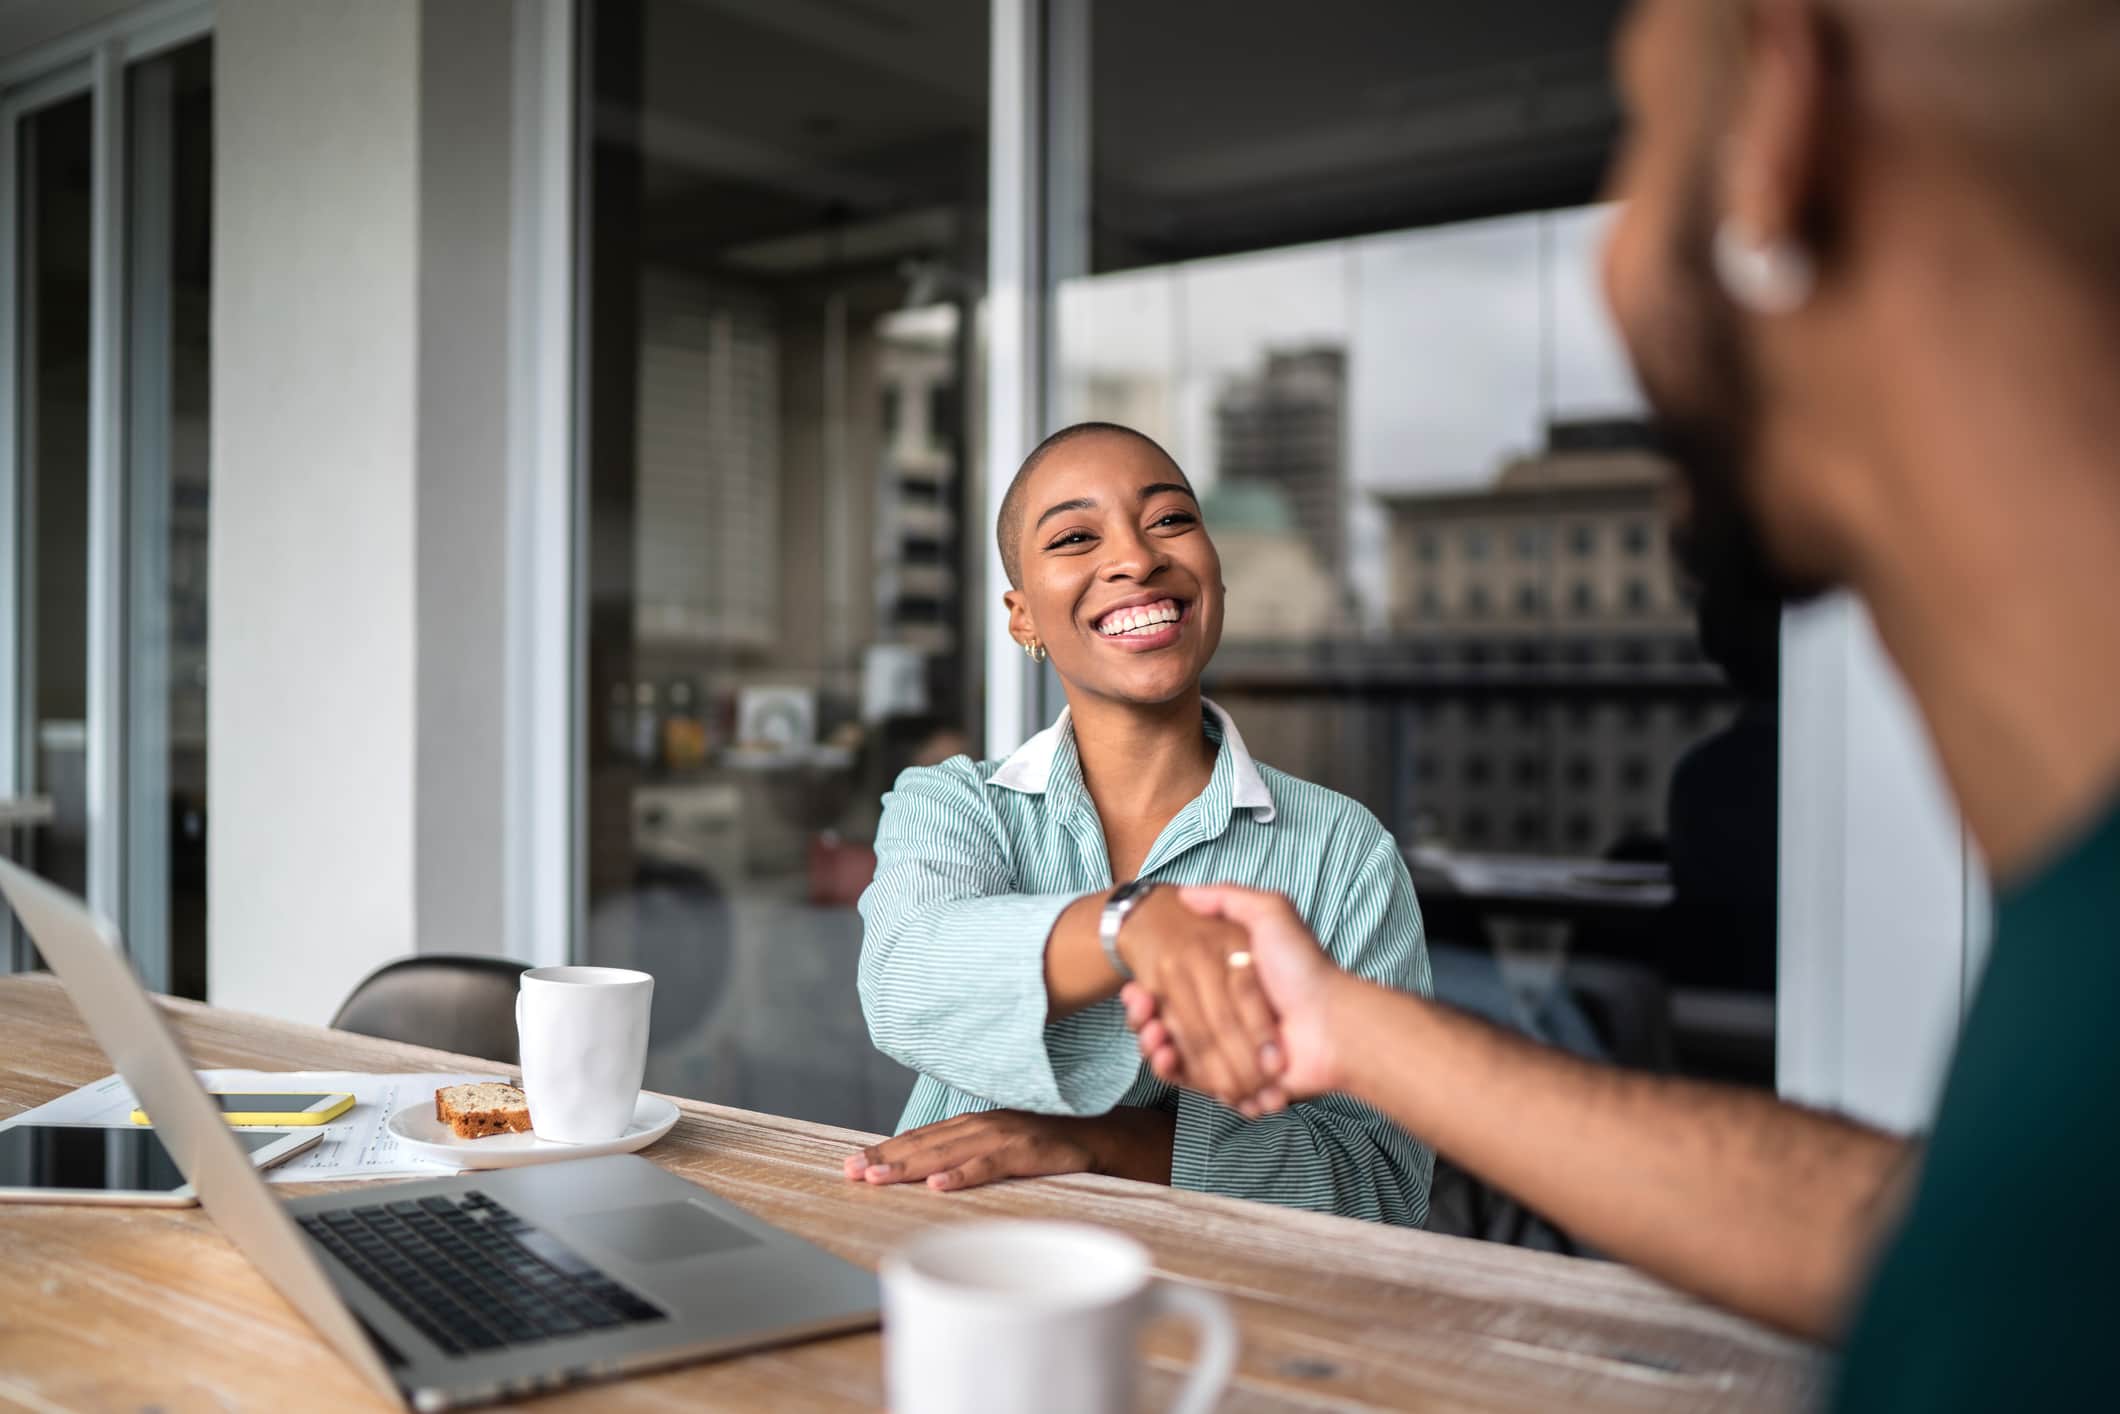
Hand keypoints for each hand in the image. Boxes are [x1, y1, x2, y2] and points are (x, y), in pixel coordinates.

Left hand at [841, 1107, 1172, 1190]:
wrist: (1107, 1137)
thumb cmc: (1051, 1147)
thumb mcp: (1004, 1147)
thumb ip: (970, 1154)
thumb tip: (927, 1173)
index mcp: (975, 1123)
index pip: (922, 1137)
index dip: (886, 1149)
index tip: (850, 1162)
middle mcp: (985, 1123)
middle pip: (926, 1142)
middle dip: (885, 1157)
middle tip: (850, 1171)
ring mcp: (1008, 1134)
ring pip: (949, 1151)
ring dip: (910, 1165)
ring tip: (877, 1177)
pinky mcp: (1032, 1150)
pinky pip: (992, 1164)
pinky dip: (964, 1173)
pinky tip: (937, 1185)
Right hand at [1114, 886, 1284, 1104]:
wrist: (1332, 1024)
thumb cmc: (1303, 969)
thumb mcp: (1271, 915)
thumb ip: (1230, 898)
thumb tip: (1186, 892)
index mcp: (1227, 987)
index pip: (1174, 992)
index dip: (1149, 992)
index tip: (1136, 988)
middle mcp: (1227, 1021)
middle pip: (1168, 1024)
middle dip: (1145, 1019)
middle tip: (1138, 1008)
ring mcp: (1229, 1054)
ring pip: (1174, 1053)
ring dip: (1153, 1044)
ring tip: (1151, 1033)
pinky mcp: (1233, 1083)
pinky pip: (1191, 1081)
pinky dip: (1173, 1071)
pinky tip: (1164, 1054)